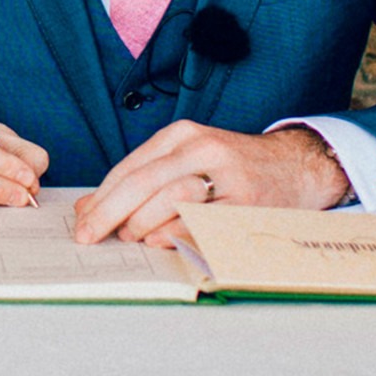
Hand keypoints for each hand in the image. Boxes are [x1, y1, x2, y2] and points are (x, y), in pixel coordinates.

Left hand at [72, 122, 348, 245]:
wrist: (295, 165)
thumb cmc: (232, 168)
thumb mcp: (186, 160)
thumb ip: (141, 179)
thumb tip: (88, 208)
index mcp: (182, 134)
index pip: (130, 166)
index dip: (100, 196)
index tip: (81, 222)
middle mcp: (202, 148)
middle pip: (143, 180)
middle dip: (109, 211)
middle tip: (88, 235)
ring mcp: (226, 173)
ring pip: (170, 196)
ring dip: (140, 221)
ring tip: (127, 237)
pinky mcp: (246, 200)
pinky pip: (202, 218)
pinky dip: (174, 231)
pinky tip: (157, 240)